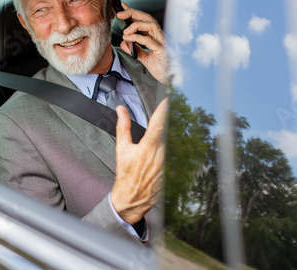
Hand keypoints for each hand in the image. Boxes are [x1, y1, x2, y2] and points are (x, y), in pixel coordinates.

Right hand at [110, 98, 167, 224]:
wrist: (132, 198)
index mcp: (148, 148)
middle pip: (169, 130)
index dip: (164, 110)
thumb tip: (120, 110)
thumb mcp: (122, 149)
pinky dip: (173, 145)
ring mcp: (169, 162)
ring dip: (171, 131)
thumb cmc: (126, 174)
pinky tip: (167, 144)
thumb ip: (123, 127)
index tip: (168, 99)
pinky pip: (176, 152)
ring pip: (174, 140)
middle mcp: (161, 155)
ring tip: (171, 123)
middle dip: (169, 118)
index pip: (159, 124)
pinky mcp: (173, 169)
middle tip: (171, 106)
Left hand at [117, 3, 167, 83]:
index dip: (134, 12)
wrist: (170, 80)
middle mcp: (160, 37)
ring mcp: (162, 42)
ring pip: (151, 25)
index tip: (122, 7)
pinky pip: (149, 41)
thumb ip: (135, 50)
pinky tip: (129, 38)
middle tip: (120, 13)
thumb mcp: (145, 58)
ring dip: (136, 25)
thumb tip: (124, 43)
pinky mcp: (162, 51)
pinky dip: (138, 37)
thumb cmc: (161, 68)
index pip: (144, 20)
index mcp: (156, 37)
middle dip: (133, 13)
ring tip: (125, 30)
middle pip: (148, 18)